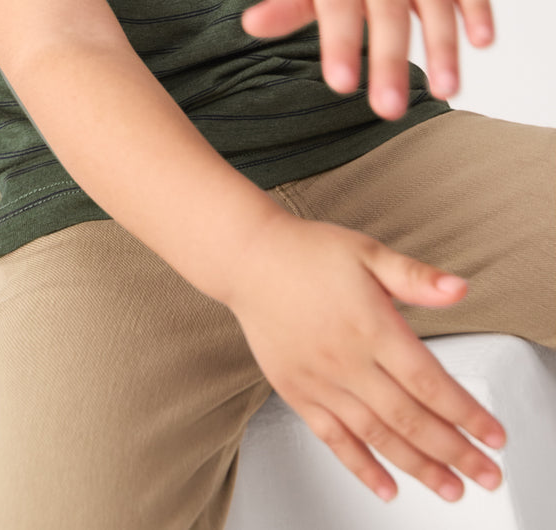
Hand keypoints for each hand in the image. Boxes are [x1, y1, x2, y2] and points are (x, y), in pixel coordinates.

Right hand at [224, 212, 505, 502]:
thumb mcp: (367, 252)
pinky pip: (333, 439)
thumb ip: (415, 276)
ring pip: (376, 435)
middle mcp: (346, 360)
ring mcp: (320, 380)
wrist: (248, 258)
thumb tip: (459, 288)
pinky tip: (385, 486)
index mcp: (371, 326)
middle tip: (485, 474)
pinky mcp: (297, 391)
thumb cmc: (307, 252)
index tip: (491, 435)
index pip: (428, 382)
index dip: (465, 414)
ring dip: (417, 467)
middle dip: (453, 452)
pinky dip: (361, 467)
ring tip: (450, 488)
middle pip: (409, 418)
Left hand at [241, 0, 494, 117]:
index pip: (337, 5)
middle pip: (387, 10)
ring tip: (446, 92)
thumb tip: (249, 26)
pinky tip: (482, 43)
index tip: (340, 85)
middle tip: (389, 110)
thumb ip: (287, 4)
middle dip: (390, 60)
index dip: (339, 43)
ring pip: (435, 0)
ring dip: (443, 46)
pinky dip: (479, 10)